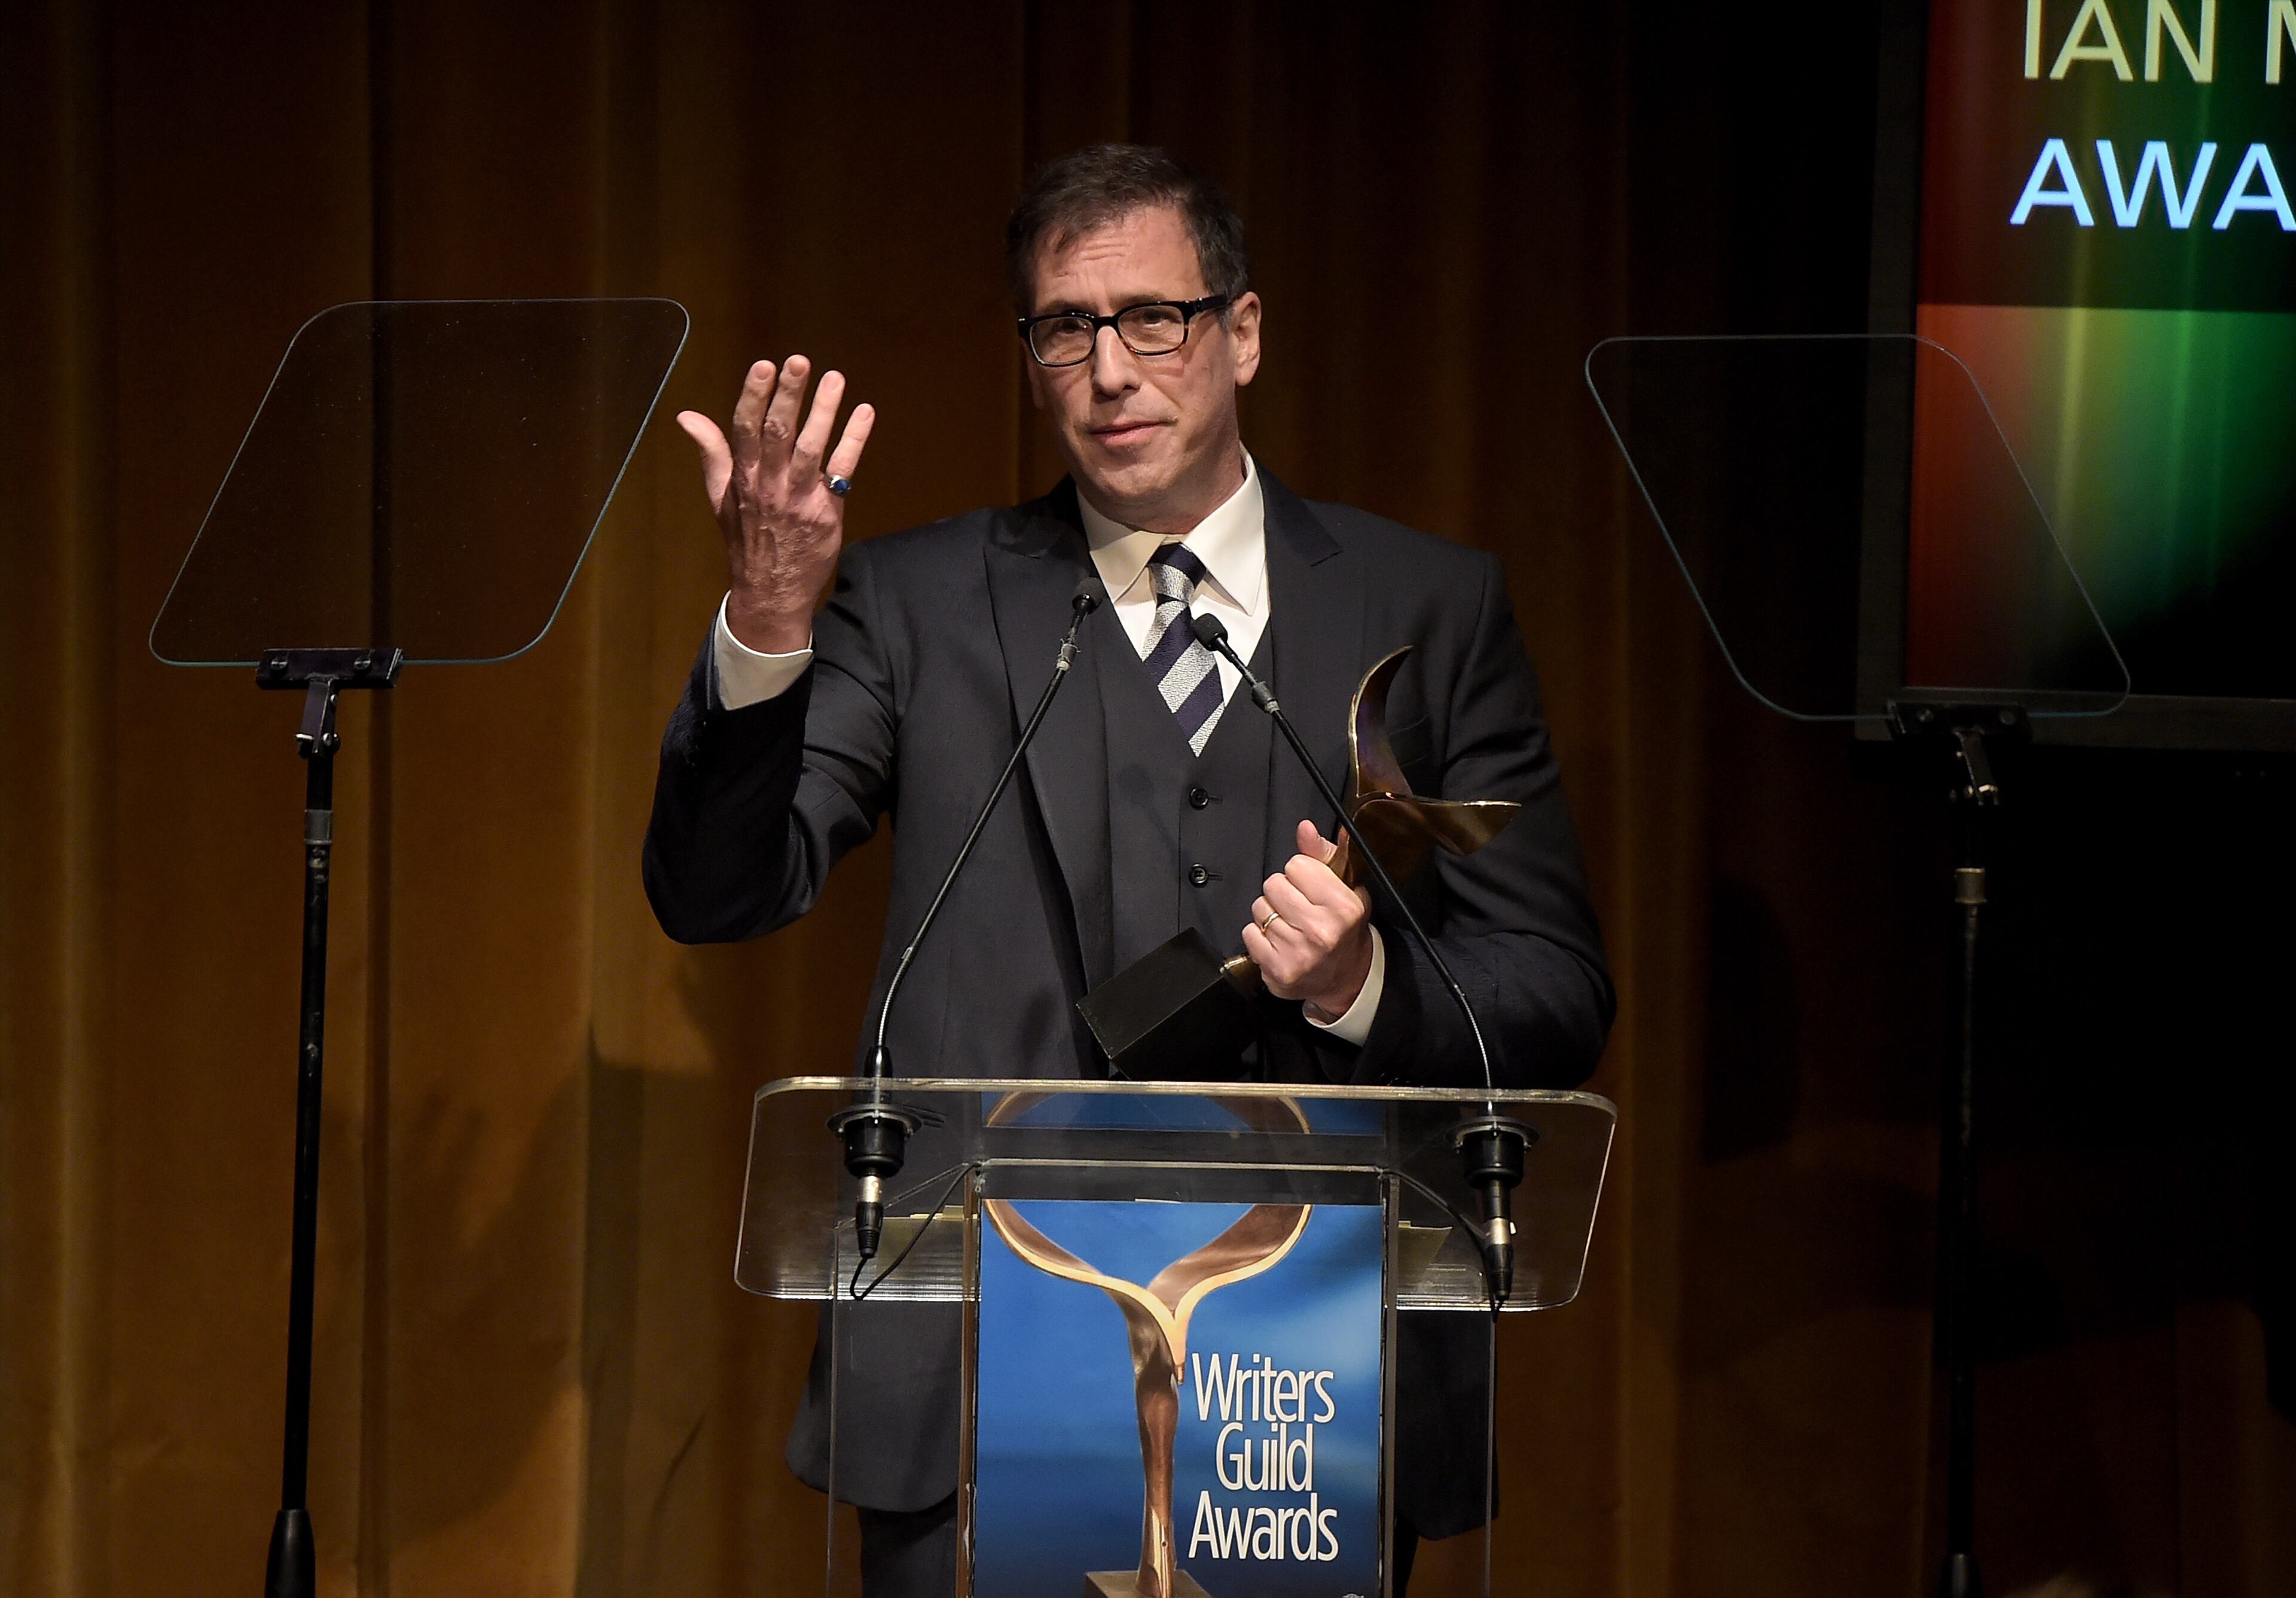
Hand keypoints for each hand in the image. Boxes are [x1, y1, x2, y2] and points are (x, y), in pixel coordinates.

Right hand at [676, 356, 875, 654]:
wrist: (770, 590)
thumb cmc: (746, 538)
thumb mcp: (718, 497)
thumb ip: (711, 452)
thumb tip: (687, 415)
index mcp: (743, 477)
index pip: (744, 429)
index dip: (753, 396)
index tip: (763, 365)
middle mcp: (769, 484)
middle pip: (778, 432)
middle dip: (789, 395)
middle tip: (800, 361)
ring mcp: (799, 498)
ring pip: (812, 448)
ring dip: (824, 412)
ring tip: (835, 378)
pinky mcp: (827, 511)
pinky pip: (842, 472)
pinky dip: (855, 441)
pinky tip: (865, 413)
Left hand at [1243, 820, 1373, 1019]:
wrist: (1347, 979)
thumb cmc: (1344, 930)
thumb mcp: (1345, 889)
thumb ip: (1322, 855)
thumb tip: (1304, 828)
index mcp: (1342, 907)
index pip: (1296, 865)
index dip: (1300, 873)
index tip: (1309, 887)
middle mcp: (1321, 930)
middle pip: (1273, 884)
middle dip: (1282, 891)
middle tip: (1297, 907)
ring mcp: (1297, 952)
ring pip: (1259, 907)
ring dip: (1270, 913)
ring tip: (1289, 924)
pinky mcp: (1277, 969)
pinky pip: (1249, 933)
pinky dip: (1259, 934)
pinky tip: (1278, 940)